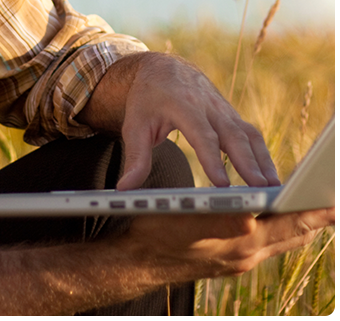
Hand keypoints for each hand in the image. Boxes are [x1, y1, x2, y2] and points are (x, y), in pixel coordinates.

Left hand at [115, 52, 279, 189]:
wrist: (164, 68)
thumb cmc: (148, 98)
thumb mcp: (134, 124)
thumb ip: (135, 157)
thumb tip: (124, 189)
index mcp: (183, 105)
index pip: (201, 135)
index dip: (213, 159)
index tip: (222, 184)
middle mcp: (208, 106)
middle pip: (233, 135)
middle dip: (248, 163)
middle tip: (261, 190)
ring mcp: (223, 109)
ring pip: (248, 134)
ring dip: (263, 161)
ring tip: (273, 189)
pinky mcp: (232, 116)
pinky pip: (251, 135)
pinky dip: (262, 155)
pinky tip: (269, 178)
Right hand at [122, 207, 335, 282]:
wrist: (139, 258)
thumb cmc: (158, 230)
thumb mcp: (187, 220)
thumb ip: (223, 221)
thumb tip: (252, 218)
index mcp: (241, 243)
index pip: (291, 225)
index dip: (315, 211)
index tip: (335, 199)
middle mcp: (247, 255)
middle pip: (295, 234)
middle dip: (317, 217)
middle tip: (335, 200)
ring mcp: (241, 260)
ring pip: (284, 239)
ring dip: (302, 223)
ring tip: (321, 207)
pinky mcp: (233, 259)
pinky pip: (270, 242)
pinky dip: (284, 227)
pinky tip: (284, 216)